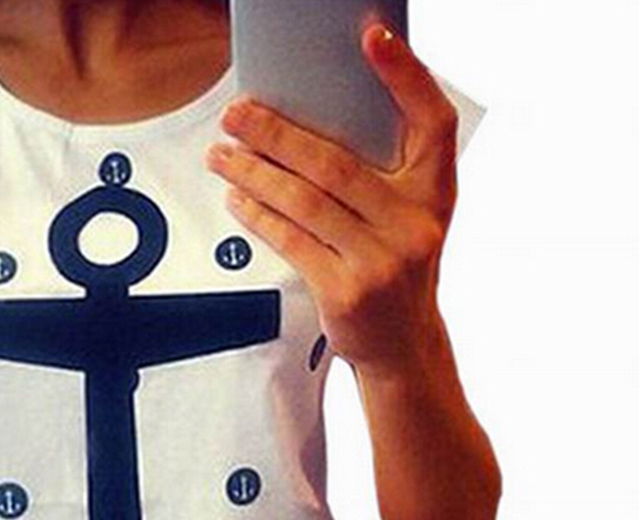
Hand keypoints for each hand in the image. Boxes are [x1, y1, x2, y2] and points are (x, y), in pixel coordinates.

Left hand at [204, 21, 460, 379]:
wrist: (403, 345)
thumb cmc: (396, 270)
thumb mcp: (407, 218)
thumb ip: (379, 176)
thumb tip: (305, 127)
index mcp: (435, 193)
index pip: (432, 121)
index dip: (406, 75)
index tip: (372, 37)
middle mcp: (415, 224)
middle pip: (336, 163)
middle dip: (276, 134)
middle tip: (237, 114)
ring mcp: (382, 260)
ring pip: (305, 202)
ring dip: (254, 174)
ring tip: (222, 155)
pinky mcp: (347, 291)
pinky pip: (291, 241)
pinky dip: (258, 216)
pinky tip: (237, 199)